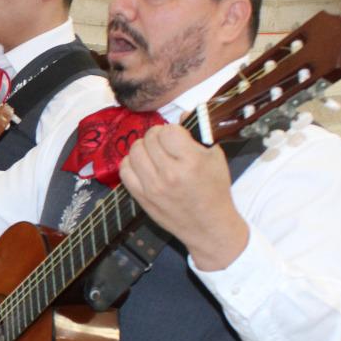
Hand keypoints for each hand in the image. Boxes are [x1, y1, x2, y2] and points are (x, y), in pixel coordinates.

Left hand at [119, 124, 249, 270]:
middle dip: (158, 136)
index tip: (178, 137)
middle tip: (166, 144)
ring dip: (144, 147)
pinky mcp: (141, 197)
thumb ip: (198, 133)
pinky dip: (131, 163)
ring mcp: (152, 187)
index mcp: (191, 162)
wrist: (208, 226)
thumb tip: (182, 113)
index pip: (168, 130)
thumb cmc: (214, 190)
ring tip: (154, 153)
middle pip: (150, 138)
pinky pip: (124, 169)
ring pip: (134, 151)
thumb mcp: (215, 158)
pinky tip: (143, 165)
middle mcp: (169, 174)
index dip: (173, 130)